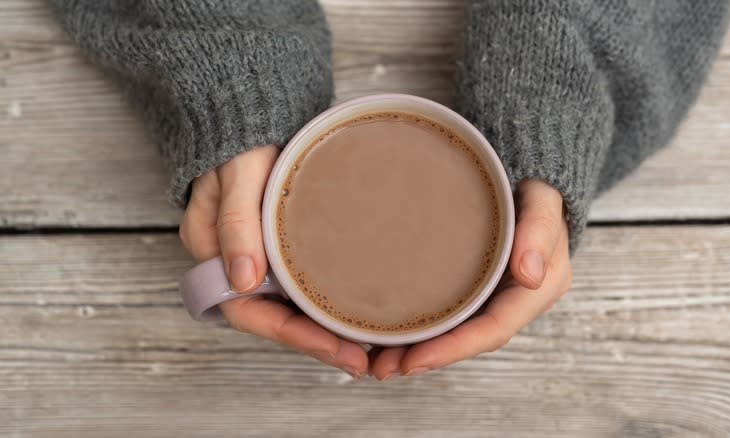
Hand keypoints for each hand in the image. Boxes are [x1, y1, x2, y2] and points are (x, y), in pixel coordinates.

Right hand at [178, 145, 368, 377]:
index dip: (293, 336)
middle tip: (363, 361)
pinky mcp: (278, 243)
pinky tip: (353, 312)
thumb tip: (242, 279)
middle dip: (316, 342)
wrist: (252, 108)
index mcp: (213, 250)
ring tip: (366, 349)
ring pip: (288, 305)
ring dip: (323, 329)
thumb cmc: (241, 137)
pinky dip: (324, 303)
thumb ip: (236, 221)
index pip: (249, 311)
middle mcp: (233, 260)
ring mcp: (256, 254)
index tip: (335, 350)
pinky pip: (299, 283)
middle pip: (273, 317)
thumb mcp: (237, 174)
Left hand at [370, 179, 571, 379]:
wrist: (530, 181)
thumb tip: (530, 275)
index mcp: (535, 290)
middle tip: (380, 367)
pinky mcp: (472, 286)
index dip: (454, 349)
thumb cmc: (537, 188)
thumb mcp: (543, 200)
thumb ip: (540, 227)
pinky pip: (446, 312)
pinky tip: (387, 331)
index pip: (493, 329)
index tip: (415, 360)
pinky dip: (419, 325)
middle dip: (426, 356)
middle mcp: (512, 301)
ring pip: (453, 331)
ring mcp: (491, 295)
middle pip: (467, 338)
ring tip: (374, 359)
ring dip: (416, 348)